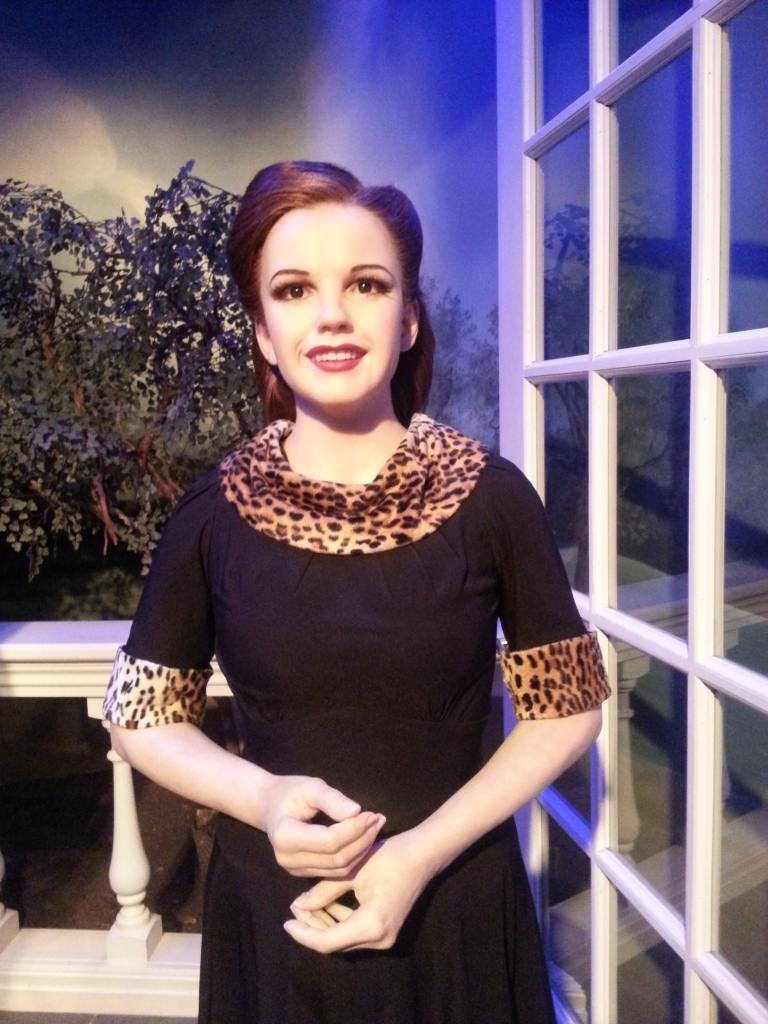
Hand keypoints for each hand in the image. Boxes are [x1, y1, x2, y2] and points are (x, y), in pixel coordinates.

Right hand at [262, 774, 385, 877]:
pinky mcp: (305, 873)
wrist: (270, 806)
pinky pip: (336, 871)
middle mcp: (288, 859)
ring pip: (339, 868)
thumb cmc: (290, 792)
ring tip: (375, 826)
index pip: (328, 841)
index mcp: (285, 836)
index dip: (354, 829)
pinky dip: (354, 856)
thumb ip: (333, 800)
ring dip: (362, 849)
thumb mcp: (310, 787)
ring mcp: (295, 870)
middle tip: (378, 819)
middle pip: (336, 858)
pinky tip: (365, 838)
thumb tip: (357, 811)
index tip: (372, 814)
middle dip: (362, 840)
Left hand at [283, 831, 432, 952]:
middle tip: (294, 907)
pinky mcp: (386, 930)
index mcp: (371, 925)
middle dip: (312, 927)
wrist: (423, 854)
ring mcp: (384, 937)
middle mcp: (379, 939)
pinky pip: (355, 932)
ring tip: (306, 903)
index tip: (285, 921)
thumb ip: (323, 892)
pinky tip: (327, 903)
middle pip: (335, 943)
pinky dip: (339, 920)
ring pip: (344, 938)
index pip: (327, 942)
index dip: (303, 934)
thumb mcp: (351, 871)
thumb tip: (298, 905)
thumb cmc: (390, 857)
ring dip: (324, 923)